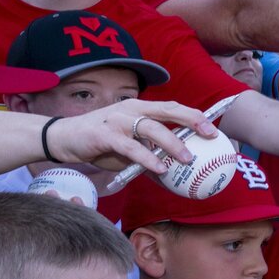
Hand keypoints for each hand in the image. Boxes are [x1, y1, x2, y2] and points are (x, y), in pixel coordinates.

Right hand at [55, 99, 218, 174]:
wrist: (64, 139)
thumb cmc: (101, 142)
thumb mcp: (130, 146)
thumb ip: (151, 152)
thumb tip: (177, 171)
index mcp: (141, 108)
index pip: (172, 107)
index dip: (194, 115)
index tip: (214, 128)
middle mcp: (131, 109)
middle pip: (168, 110)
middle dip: (192, 120)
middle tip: (211, 135)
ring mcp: (118, 120)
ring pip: (151, 128)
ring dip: (172, 143)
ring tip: (188, 159)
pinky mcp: (104, 135)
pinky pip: (131, 147)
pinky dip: (147, 158)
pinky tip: (160, 169)